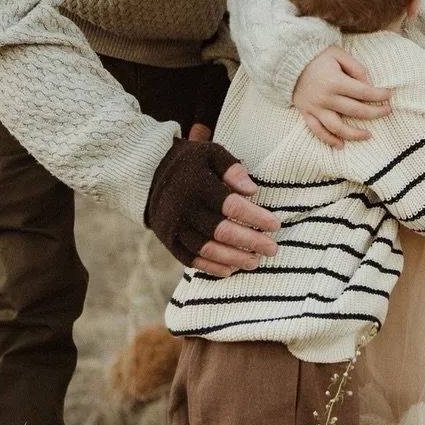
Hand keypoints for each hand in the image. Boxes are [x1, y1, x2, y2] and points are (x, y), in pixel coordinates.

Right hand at [145, 138, 278, 272]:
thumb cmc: (190, 163)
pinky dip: (210, 267)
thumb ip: (232, 169)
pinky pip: (190, 259)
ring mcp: (174, 227)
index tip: (275, 225)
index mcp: (197, 184)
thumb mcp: (211, 153)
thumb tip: (252, 191)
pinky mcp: (168, 241)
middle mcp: (184, 208)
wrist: (149, 176)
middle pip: (222, 231)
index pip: (231, 206)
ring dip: (233, 258)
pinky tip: (230, 270)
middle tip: (272, 249)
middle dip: (250, 242)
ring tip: (255, 262)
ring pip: (207, 249)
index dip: (255, 217)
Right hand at [292, 47, 391, 147]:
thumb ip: (356, 68)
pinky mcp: (306, 113)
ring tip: (369, 135)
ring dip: (354, 134)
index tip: (389, 94)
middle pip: (356, 111)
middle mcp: (326, 98)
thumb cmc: (316, 56)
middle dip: (375, 113)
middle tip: (387, 111)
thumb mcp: (338, 54)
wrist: (287, 61)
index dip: (379, 95)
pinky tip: (340, 145)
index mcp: (335, 81)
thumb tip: (368, 84)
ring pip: (337, 127)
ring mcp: (315, 108)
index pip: (364, 92)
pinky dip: (328, 140)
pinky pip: (317, 130)